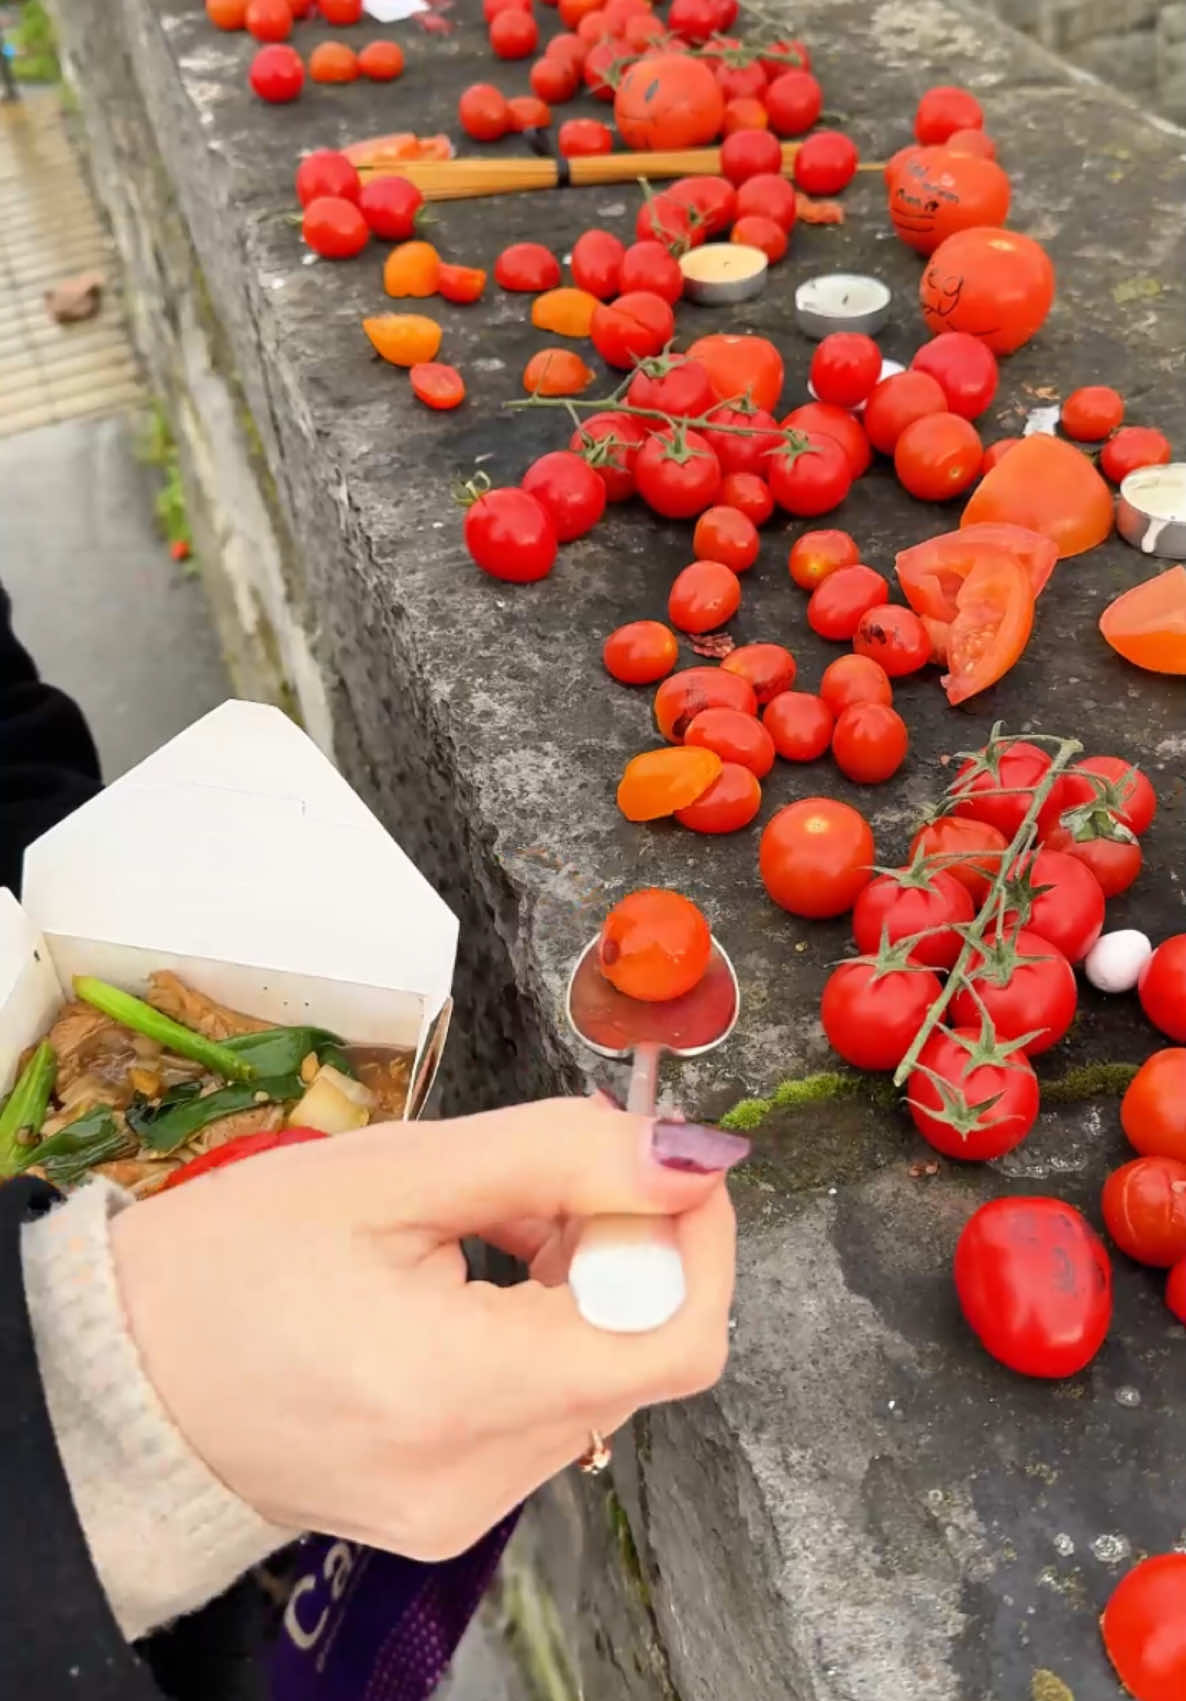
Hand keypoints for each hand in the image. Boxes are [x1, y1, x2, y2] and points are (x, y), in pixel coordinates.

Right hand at [111, 1098, 746, 1559]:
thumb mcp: (393, 1173)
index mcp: (453, 1393)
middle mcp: (473, 1480)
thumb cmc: (229, 1265)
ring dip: (587, 1284)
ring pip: (600, 1379)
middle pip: (639, 1356)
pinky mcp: (450, 1512)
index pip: (672, 1341)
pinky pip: (548, 1409)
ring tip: (493, 1220)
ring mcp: (463, 1510)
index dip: (698, 1239)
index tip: (669, 1163)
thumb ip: (554, 1156)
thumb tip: (685, 1155)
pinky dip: (545, 1331)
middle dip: (629, 1246)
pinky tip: (479, 1277)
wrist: (118, 1379)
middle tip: (553, 1175)